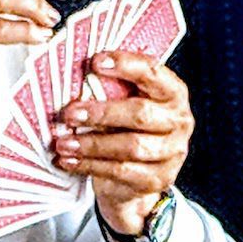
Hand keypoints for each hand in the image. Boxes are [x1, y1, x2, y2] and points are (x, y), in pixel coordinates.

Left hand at [55, 51, 193, 241]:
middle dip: (101, 112)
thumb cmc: (125, 127)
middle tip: (69, 113)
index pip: (153, 73)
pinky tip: (69, 160)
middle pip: (141, 114)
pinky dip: (90, 165)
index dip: (126, 65)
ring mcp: (172, 153)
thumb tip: (71, 72)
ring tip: (63, 143)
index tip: (94, 63)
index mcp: (172, 93)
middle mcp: (179, 122)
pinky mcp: (158, 179)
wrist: (137, 175)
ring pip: (131, 146)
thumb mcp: (122, 102)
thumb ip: (109, 88)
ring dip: (92, 144)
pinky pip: (122, 171)